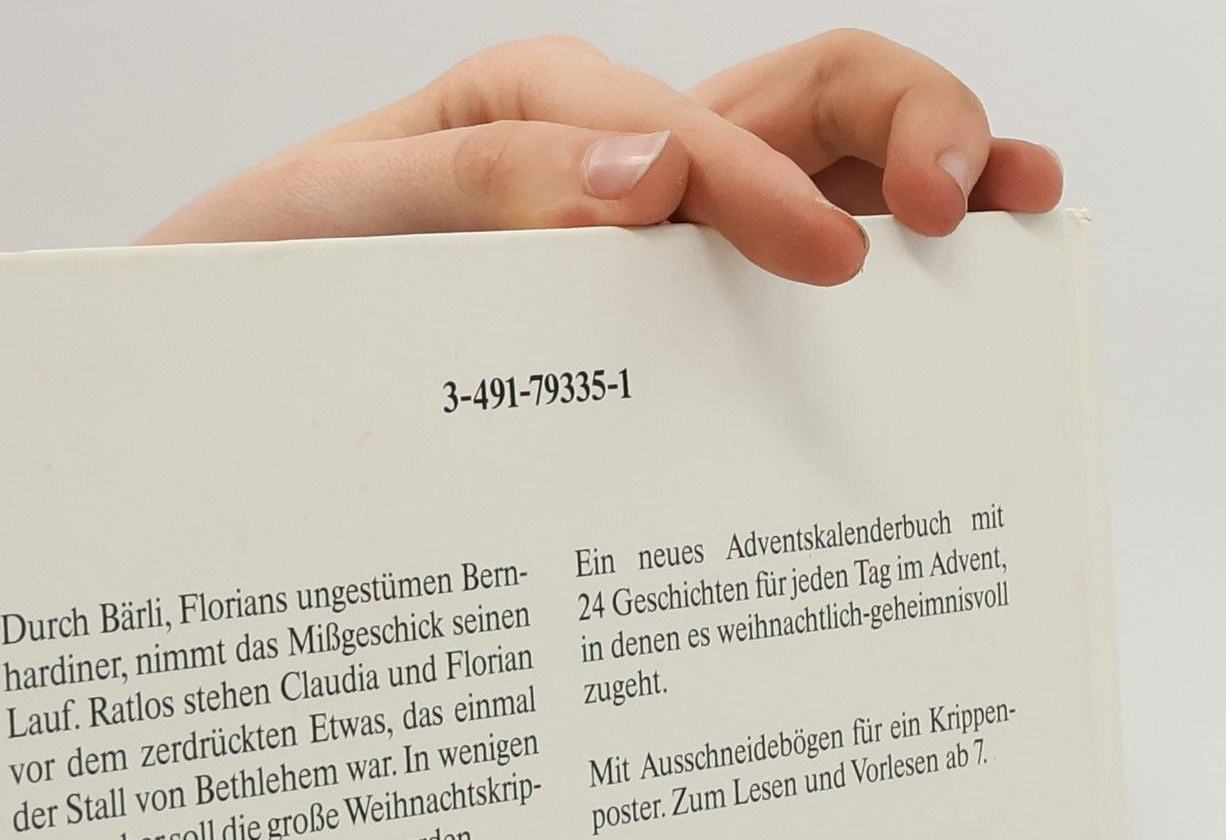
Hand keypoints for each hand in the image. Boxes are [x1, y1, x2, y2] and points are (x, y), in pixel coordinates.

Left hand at [136, 32, 1062, 285]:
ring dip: (928, 185)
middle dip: (914, 125)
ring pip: (820, 178)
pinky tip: (926, 309)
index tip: (835, 265)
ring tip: (1013, 221)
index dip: (771, 192)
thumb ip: (489, 186)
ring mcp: (648, 238)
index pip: (705, 130)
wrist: (212, 356)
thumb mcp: (346, 212)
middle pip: (809, 98)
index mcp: (557, 114)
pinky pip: (769, 286)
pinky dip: (866, 279)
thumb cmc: (267, 270)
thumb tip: (651, 183)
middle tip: (974, 201)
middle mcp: (622, 160)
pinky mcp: (645, 319)